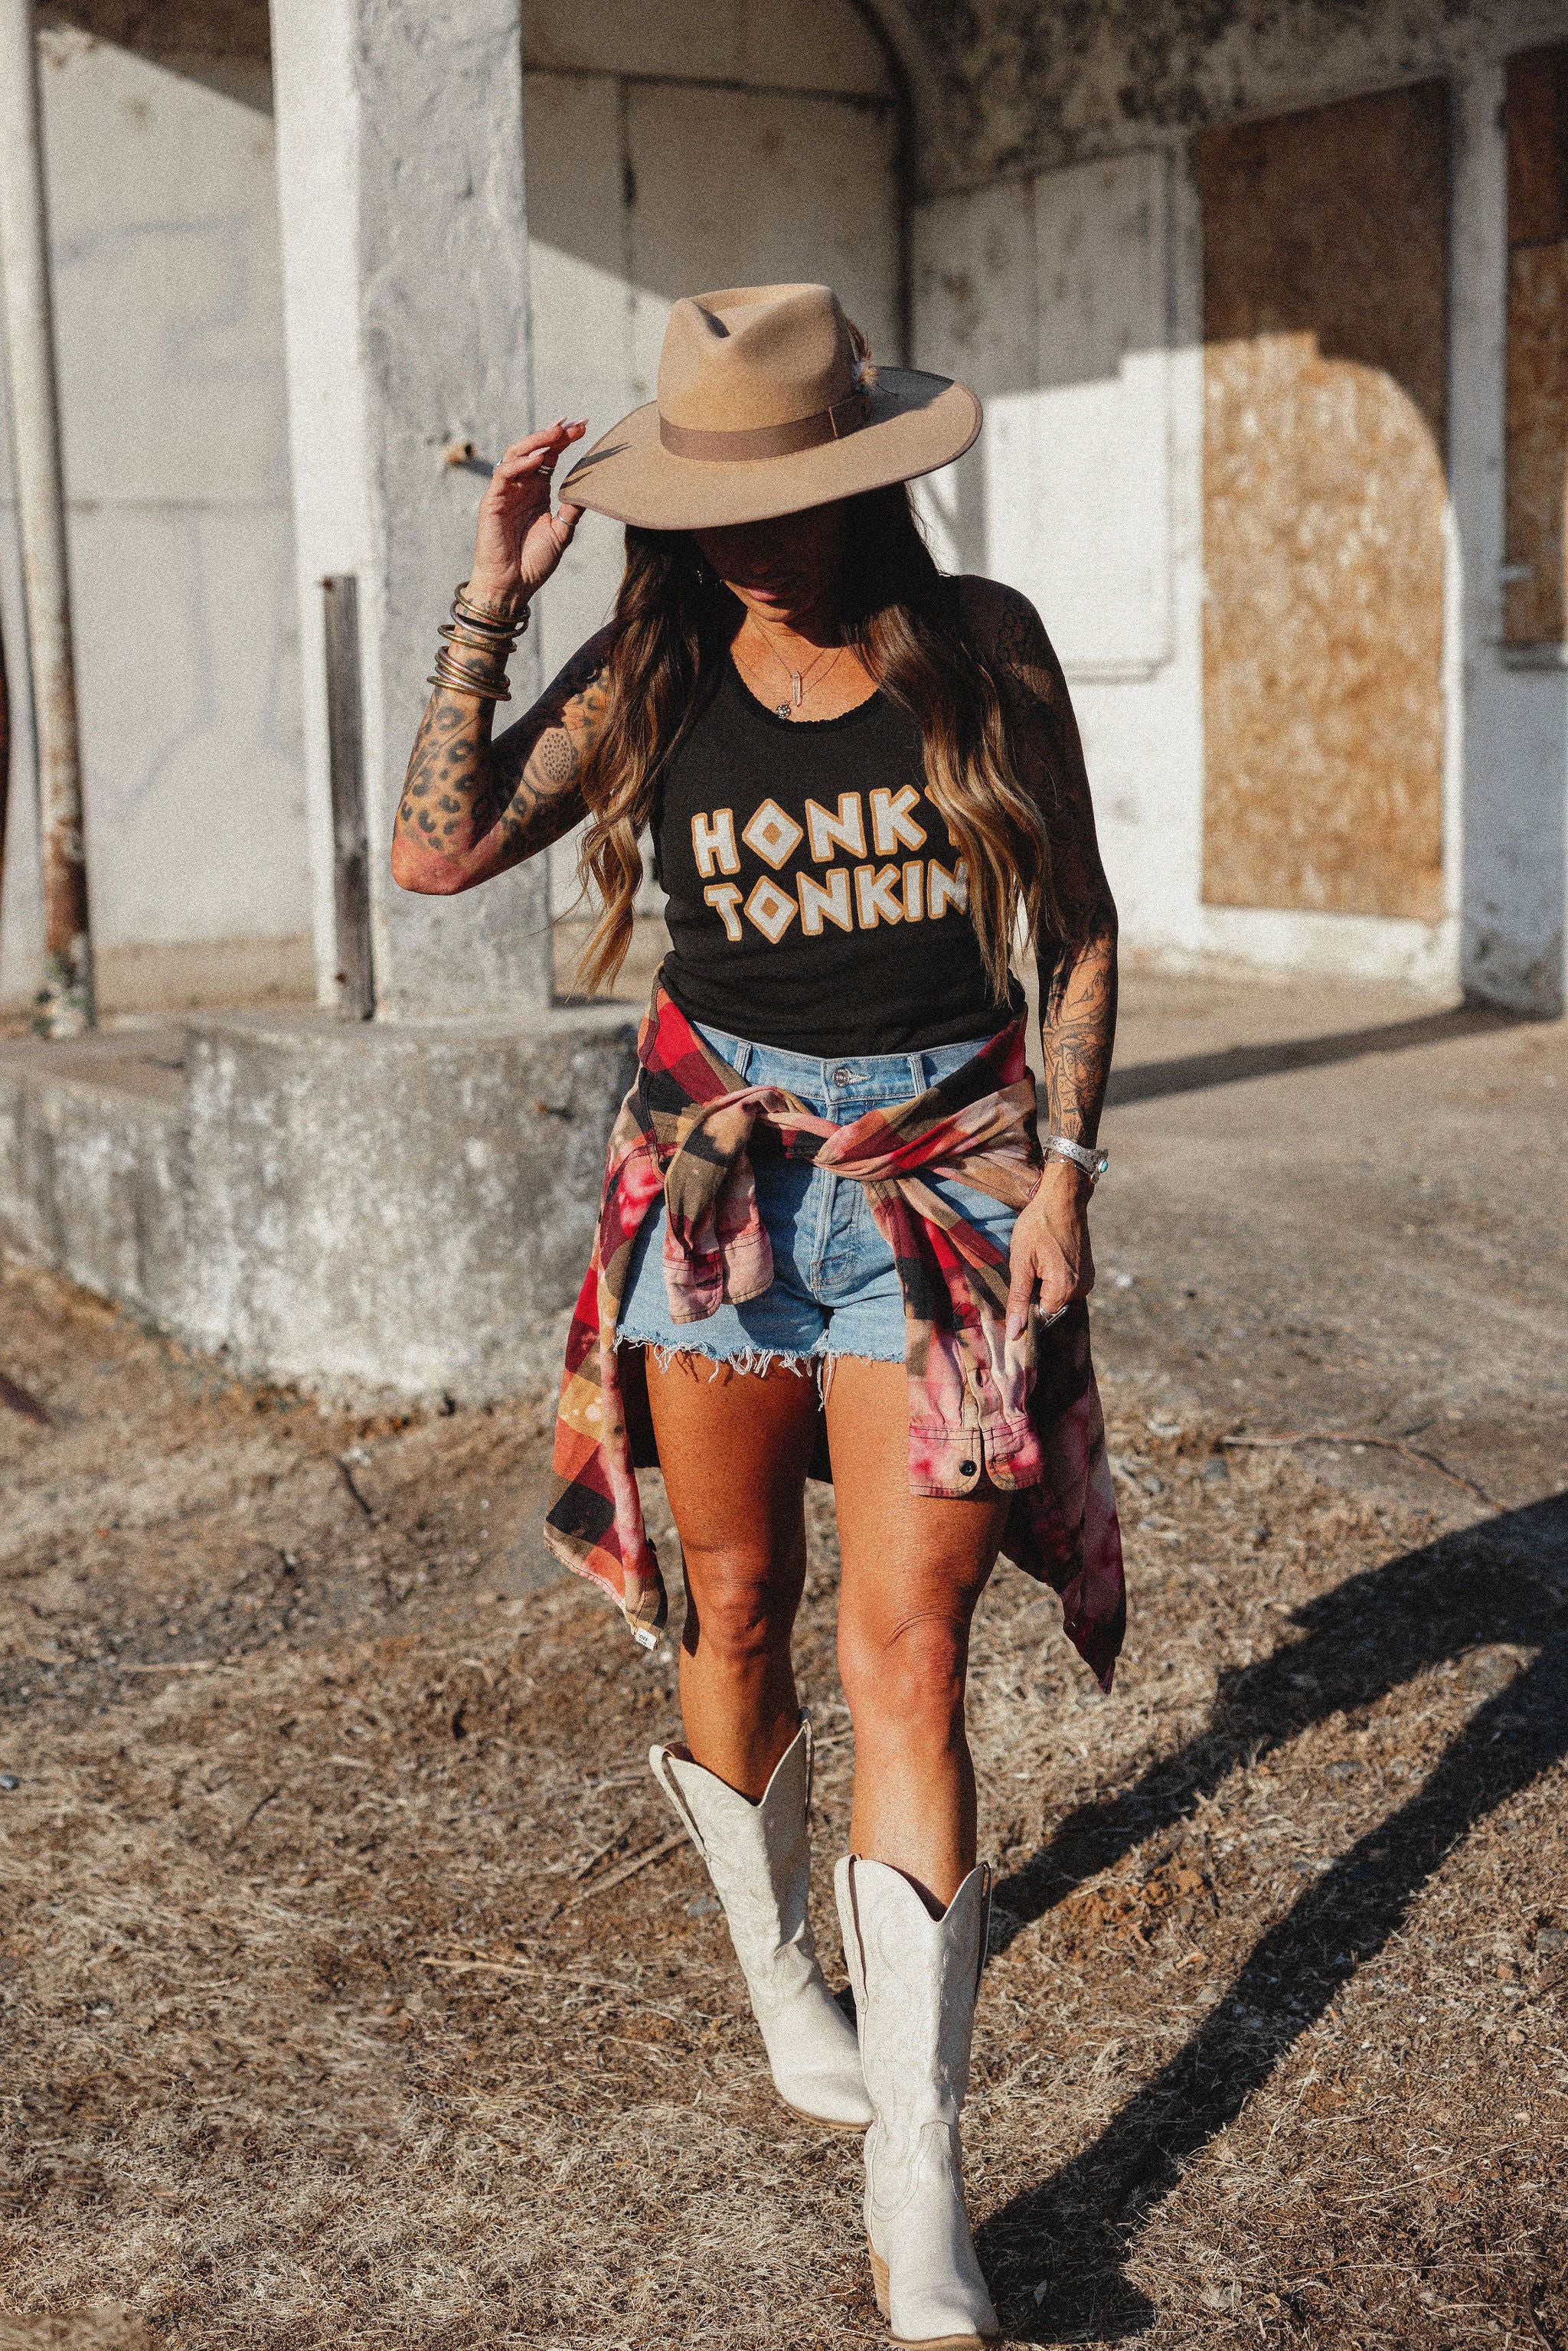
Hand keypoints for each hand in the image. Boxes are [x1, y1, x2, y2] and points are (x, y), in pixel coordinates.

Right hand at [466, 419, 587, 612]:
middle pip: (534, 450)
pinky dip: (521, 464)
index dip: (564, 441)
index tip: (584, 427)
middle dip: (553, 434)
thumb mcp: (561, 533)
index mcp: (536, 491)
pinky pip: (504, 475)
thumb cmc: (534, 564)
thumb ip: (572, 510)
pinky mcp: (492, 502)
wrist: (513, 586)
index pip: (550, 457)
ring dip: (537, 442)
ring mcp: (504, 492)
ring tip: (557, 433)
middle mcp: (520, 487)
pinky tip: (539, 457)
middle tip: (574, 423)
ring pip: (516, 455)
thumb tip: (592, 489)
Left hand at [1006, 1159, 1094, 1339]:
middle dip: (1035, 1295)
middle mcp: (1081, 1289)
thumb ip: (1017, 1299)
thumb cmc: (1038, 1225)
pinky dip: (1054, 1279)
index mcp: (1064, 1288)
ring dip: (1044, 1286)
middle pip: (1051, 1308)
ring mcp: (1087, 1280)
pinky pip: (1067, 1286)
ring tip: (1038, 1260)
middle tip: (1028, 1267)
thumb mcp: (1020, 1261)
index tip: (1019, 1286)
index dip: (1026, 1307)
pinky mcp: (1088, 1272)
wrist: (1063, 1198)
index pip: (1042, 1317)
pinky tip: (1047, 1259)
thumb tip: (1014, 1333)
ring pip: (1058, 1297)